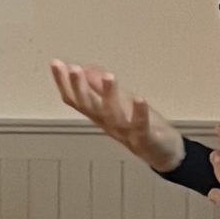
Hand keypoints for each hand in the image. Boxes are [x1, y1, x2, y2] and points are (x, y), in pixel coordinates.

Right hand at [50, 61, 185, 173]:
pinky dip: (139, 113)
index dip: (64, 83)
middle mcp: (108, 123)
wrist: (164, 155)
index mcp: (99, 115)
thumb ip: (100, 88)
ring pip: (113, 114)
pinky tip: (140, 98)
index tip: (55, 63)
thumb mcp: (118, 103)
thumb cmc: (139, 127)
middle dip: (79, 88)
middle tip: (73, 70)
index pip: (76, 99)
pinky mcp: (145, 138)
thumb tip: (85, 68)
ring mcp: (125, 132)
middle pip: (89, 106)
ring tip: (108, 76)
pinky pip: (140, 126)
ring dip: (109, 95)